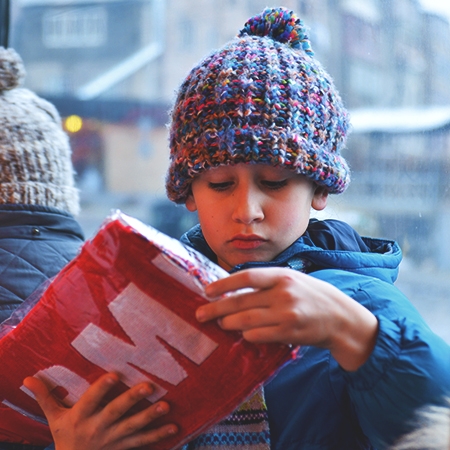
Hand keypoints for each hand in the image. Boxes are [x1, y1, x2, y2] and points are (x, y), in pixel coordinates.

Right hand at [23, 373, 176, 449]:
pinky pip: (142, 443)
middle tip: (149, 386)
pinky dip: (158, 435)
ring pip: (133, 428)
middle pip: (116, 412)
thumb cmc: (64, 435)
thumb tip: (29, 378)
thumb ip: (45, 396)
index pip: (91, 400)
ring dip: (151, 418)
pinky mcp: (123, 448)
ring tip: (166, 407)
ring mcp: (113, 440)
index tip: (114, 374)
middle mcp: (98, 428)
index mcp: (81, 417)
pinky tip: (174, 427)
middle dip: (132, 400)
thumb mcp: (53, 417)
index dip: (102, 388)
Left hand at [196, 268, 377, 370]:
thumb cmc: (313, 296)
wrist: (341, 318)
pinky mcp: (289, 332)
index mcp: (282, 275)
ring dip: (229, 323)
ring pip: (246, 319)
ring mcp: (286, 313)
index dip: (224, 284)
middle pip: (241, 300)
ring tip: (220, 323)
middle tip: (200, 314)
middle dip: (217, 308)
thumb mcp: (293, 280)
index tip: (207, 290)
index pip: (247, 276)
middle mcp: (283, 293)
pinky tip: (242, 334)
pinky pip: (258, 335)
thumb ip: (268, 283)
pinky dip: (247, 335)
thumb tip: (235, 290)